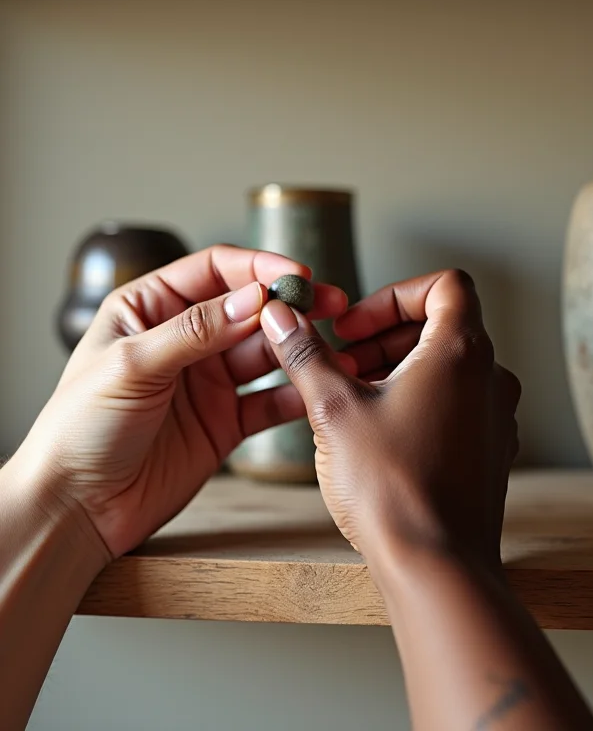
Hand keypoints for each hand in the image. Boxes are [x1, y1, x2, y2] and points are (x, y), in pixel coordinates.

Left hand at [13, 245, 349, 559]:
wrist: (79, 507)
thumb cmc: (81, 429)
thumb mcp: (133, 365)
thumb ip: (195, 330)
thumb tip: (253, 298)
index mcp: (150, 309)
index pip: (214, 272)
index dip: (258, 268)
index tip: (297, 276)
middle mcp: (184, 340)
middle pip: (248, 310)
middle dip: (289, 306)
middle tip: (330, 305)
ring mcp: (208, 381)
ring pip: (264, 353)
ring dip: (297, 349)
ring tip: (330, 349)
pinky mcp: (225, 421)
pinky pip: (268, 402)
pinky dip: (295, 394)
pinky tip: (317, 389)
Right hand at [260, 269, 520, 568]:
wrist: (436, 566)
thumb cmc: (391, 487)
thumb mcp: (334, 410)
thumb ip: (306, 354)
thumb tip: (280, 315)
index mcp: (461, 352)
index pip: (445, 285)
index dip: (393, 295)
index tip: (354, 325)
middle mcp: (491, 378)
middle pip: (441, 326)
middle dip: (384, 335)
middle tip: (342, 361)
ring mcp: (496, 416)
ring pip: (447, 368)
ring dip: (398, 369)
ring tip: (352, 397)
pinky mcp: (490, 449)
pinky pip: (456, 404)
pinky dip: (419, 400)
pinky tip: (379, 431)